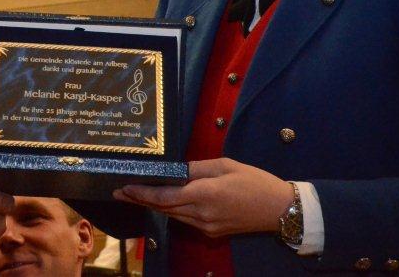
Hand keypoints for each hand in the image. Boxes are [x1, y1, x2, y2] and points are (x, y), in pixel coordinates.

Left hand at [112, 158, 291, 236]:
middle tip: (119, 191)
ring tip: (134, 195)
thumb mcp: (225, 166)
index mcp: (204, 194)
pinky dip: (172, 210)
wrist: (279, 209)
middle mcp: (201, 214)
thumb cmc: (254, 181)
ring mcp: (206, 226)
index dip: (142, 192)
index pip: (164, 195)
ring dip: (154, 205)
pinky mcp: (211, 232)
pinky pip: (186, 220)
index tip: (124, 186)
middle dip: (141, 199)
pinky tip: (164, 202)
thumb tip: (176, 170)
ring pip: (173, 215)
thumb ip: (197, 168)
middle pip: (164, 207)